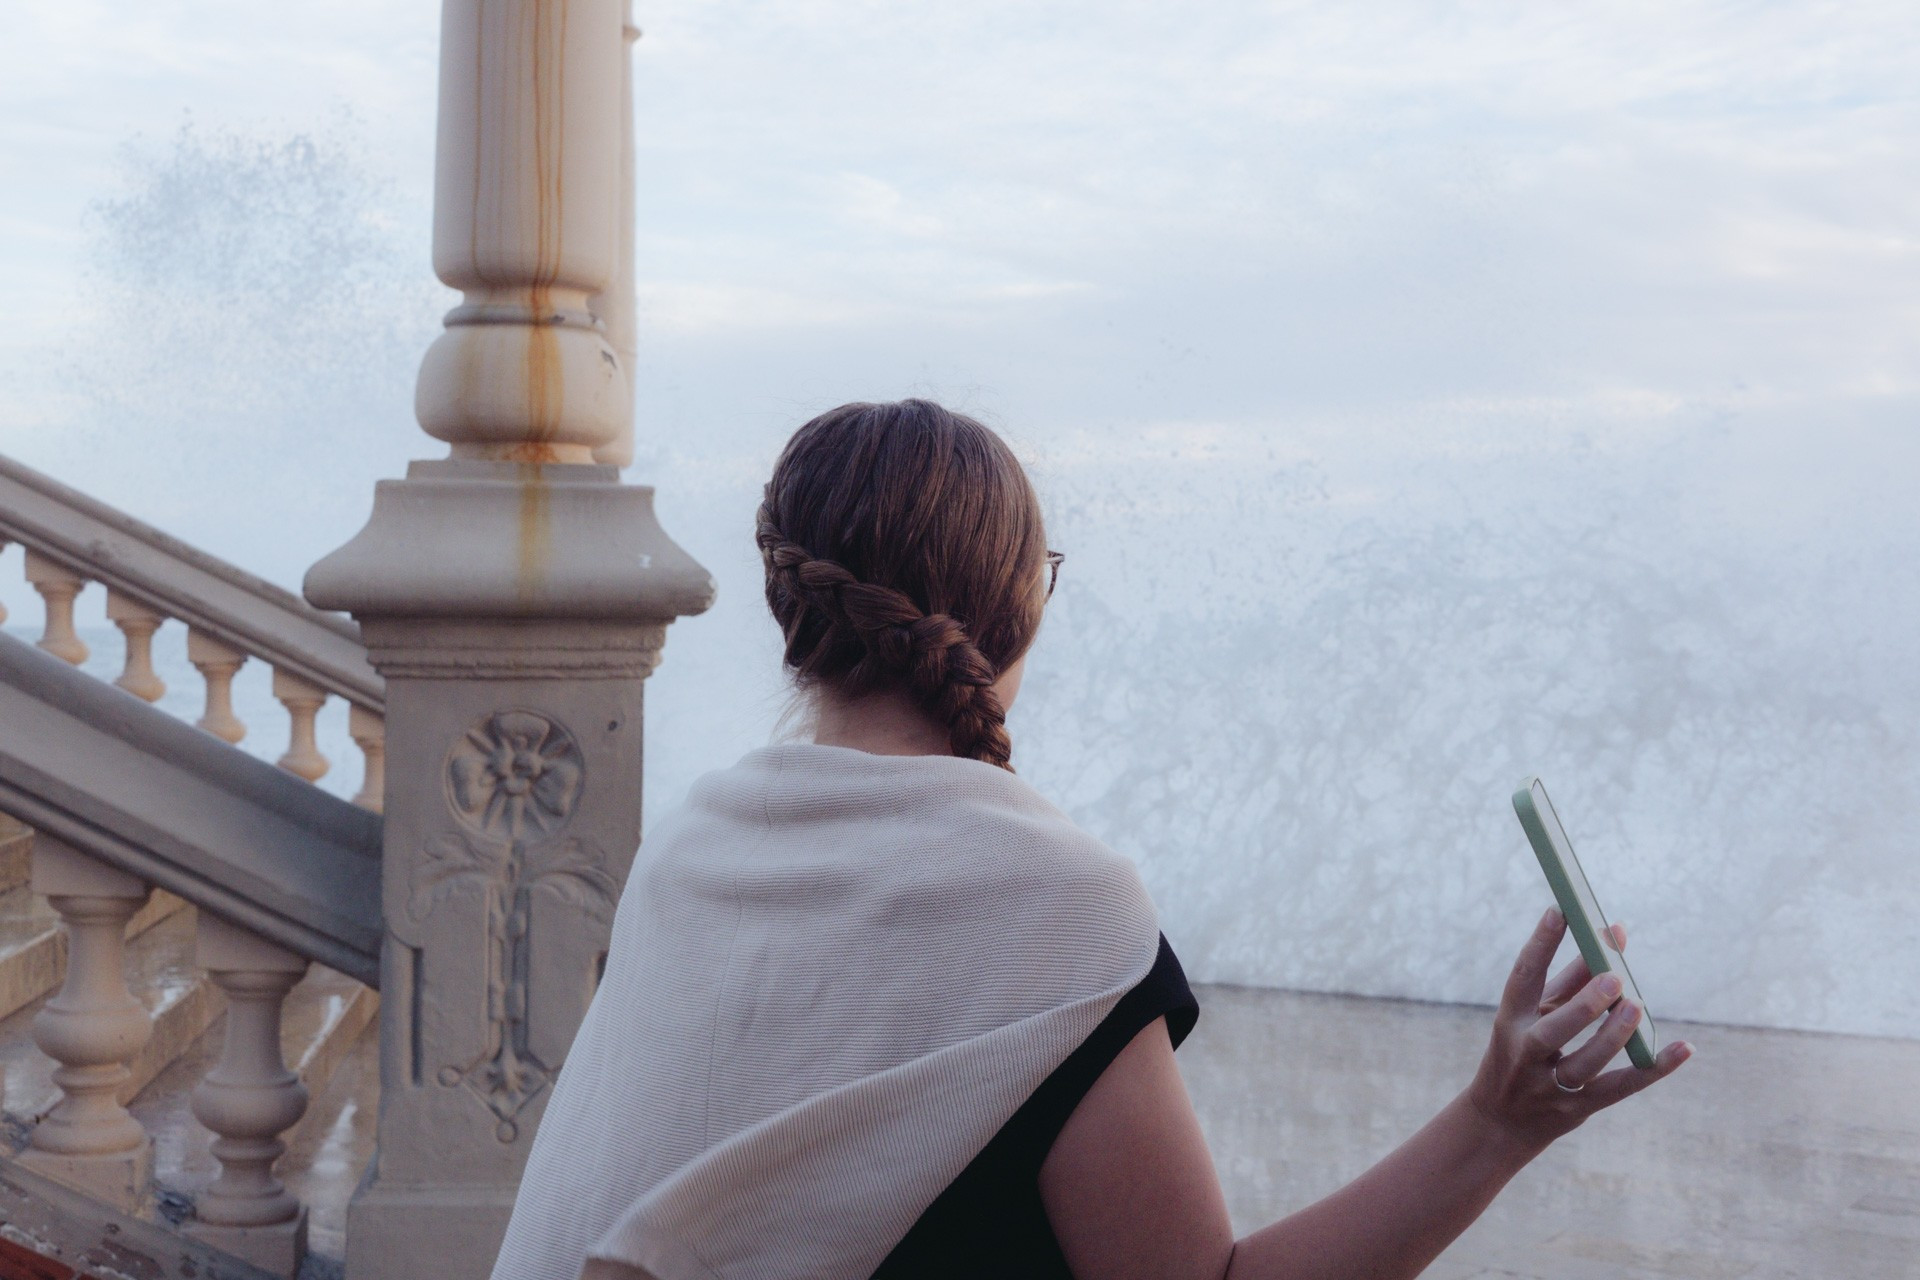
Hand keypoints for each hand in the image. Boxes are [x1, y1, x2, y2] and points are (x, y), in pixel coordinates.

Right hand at [1466, 906, 1690, 1154]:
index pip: (1523, 978)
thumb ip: (1569, 983)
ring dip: (1613, 1036)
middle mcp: (1525, 1055)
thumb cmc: (1524, 1052)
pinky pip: (1620, 1089)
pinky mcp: (1578, 1110)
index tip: (1561, 909)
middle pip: (1554, 1031)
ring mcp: (1550, 1087)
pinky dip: (1654, 1069)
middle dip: (1584, 1005)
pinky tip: (1684, 1048)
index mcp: (1511, 1021)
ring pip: (1586, 1064)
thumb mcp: (1536, 1017)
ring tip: (1636, 1007)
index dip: (1540, 944)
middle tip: (1614, 977)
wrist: (1501, 1122)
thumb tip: (1606, 944)